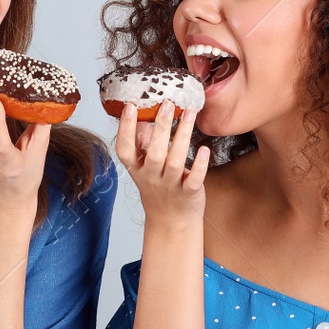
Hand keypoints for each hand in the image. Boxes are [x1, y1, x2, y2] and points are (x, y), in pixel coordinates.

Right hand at [114, 99, 208, 226]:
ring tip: (189, 114)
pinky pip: (194, 179)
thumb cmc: (160, 189)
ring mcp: (170, 186)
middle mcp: (151, 178)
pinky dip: (199, 165)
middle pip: (154, 154)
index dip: (125, 130)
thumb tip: (143, 117)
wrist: (172, 223)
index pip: (125, 150)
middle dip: (160, 129)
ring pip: (175, 162)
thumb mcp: (145, 169)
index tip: (130, 107)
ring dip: (182, 137)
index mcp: (137, 170)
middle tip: (166, 105)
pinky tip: (204, 149)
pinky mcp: (189, 193)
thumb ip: (143, 147)